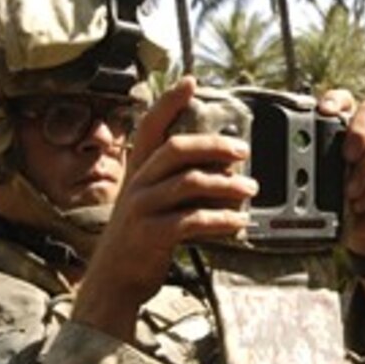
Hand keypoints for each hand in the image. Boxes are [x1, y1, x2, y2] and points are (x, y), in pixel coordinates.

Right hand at [73, 77, 257, 339]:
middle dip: (213, 145)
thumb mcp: (150, 205)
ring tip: (250, 191)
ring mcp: (141, 209)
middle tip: (243, 151)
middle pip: (176, 149)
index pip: (150, 127)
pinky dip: (221, 219)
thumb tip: (223, 170)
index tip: (190, 82)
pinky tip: (239, 222)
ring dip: (226, 185)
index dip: (168, 102)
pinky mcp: (151, 234)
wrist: (114, 281)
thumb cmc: (140, 241)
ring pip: (189, 184)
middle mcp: (136, 184)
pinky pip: (192, 219)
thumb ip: (177, 184)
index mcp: (138, 172)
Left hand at [318, 90, 364, 258]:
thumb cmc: (340, 205)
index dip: (336, 100)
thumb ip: (315, 167)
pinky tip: (360, 203)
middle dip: (357, 129)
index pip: (345, 102)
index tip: (323, 111)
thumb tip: (298, 161)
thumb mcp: (321, 185)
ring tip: (349, 192)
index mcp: (347, 131)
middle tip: (346, 155)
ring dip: (361, 171)